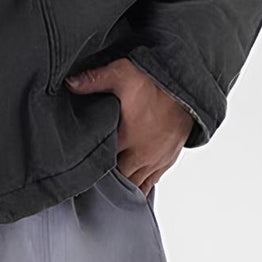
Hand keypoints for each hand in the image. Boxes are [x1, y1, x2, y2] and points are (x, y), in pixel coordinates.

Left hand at [64, 58, 189, 195]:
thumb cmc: (158, 82)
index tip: (79, 168)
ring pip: (135, 184)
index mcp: (126, 137)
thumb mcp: (123, 73)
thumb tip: (70, 83)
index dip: (90, 168)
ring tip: (108, 187)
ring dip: (122, 185)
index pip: (103, 163)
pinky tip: (131, 187)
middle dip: (105, 181)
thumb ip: (95, 79)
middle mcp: (141, 154)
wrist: (191, 87)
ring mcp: (156, 159)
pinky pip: (152, 182)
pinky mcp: (168, 159)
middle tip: (90, 180)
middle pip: (118, 179)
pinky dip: (141, 186)